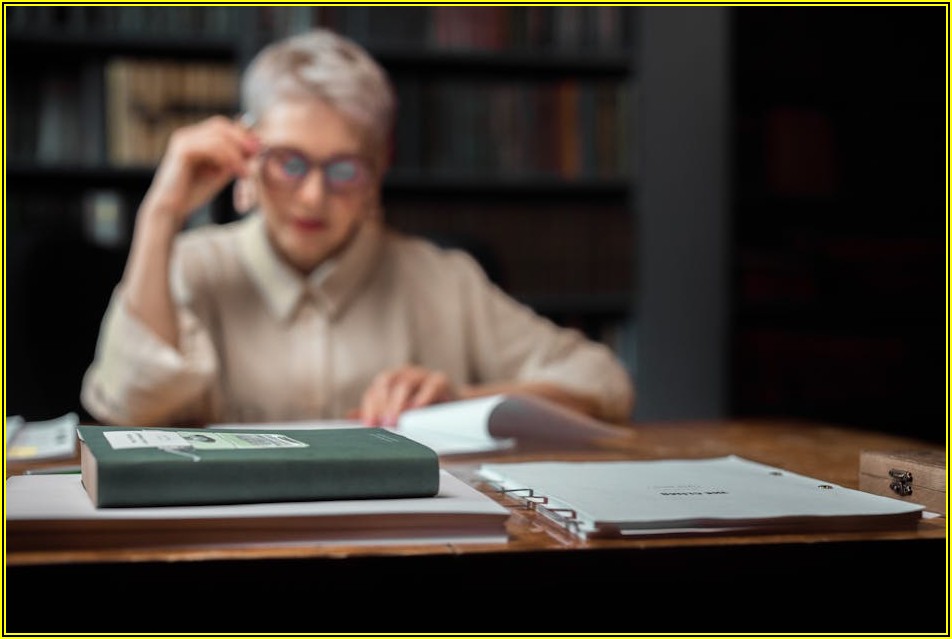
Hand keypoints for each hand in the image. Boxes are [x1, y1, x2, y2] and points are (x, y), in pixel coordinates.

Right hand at [140, 115, 258, 228]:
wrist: (172, 208)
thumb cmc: (194, 192)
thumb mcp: (220, 173)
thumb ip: (233, 159)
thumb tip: (254, 147)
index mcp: (195, 138)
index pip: (222, 126)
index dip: (242, 134)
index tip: (259, 148)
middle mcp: (187, 135)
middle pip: (220, 125)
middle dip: (241, 139)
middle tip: (257, 154)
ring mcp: (183, 140)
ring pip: (218, 137)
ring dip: (237, 153)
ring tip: (247, 171)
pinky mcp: (182, 150)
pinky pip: (212, 147)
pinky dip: (229, 159)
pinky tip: (238, 172)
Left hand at [358, 366, 457, 426]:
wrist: (454, 408)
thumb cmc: (422, 411)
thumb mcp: (397, 412)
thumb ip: (376, 412)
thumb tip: (349, 416)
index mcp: (392, 381)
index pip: (374, 390)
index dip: (370, 407)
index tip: (369, 425)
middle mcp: (405, 374)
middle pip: (387, 382)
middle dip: (382, 404)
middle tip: (382, 425)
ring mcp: (423, 375)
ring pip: (406, 383)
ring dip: (398, 403)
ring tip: (396, 421)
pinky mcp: (441, 380)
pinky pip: (431, 385)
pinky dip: (423, 397)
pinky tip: (417, 410)